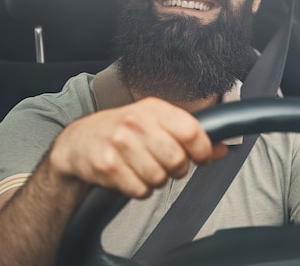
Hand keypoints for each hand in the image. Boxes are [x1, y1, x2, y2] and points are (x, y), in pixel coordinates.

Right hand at [48, 97, 227, 198]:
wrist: (78, 142)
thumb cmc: (123, 131)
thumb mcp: (156, 124)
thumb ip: (189, 135)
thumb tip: (221, 149)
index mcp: (154, 109)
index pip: (191, 131)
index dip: (202, 150)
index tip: (200, 157)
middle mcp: (136, 123)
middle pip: (177, 159)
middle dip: (178, 169)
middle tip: (168, 165)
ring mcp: (120, 144)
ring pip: (160, 178)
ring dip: (157, 180)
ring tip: (145, 168)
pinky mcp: (107, 167)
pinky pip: (140, 190)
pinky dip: (140, 189)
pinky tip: (131, 176)